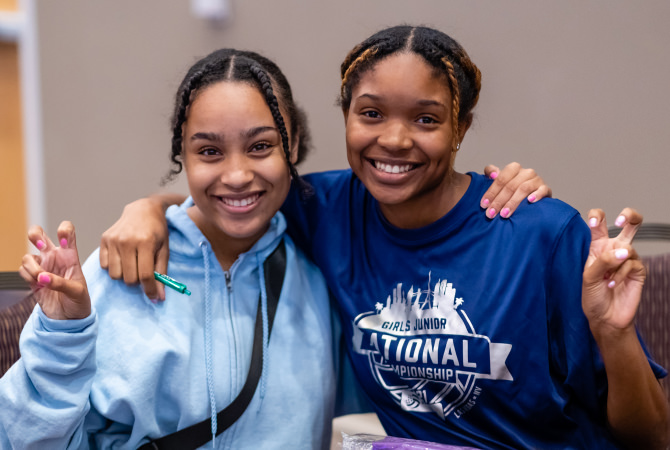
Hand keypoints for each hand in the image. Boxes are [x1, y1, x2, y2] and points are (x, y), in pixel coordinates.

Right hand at [18, 221, 89, 319]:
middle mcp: (54, 258)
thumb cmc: (79, 301)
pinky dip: (27, 275)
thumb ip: (61, 283)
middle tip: (40, 245)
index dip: (64, 230)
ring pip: (28, 256)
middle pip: (39, 235)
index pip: (68, 233)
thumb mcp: (77, 292)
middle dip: (35, 234)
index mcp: (70, 255)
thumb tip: (42, 277)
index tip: (63, 239)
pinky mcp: (32, 279)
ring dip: (32, 266)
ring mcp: (42, 268)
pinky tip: (37, 284)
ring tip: (41, 279)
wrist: (70, 318)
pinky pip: (22, 270)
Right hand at [99, 197, 169, 300]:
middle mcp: (127, 241)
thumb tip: (159, 298)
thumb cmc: (157, 231)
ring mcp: (113, 240)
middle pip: (129, 278)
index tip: (154, 297)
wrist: (143, 210)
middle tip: (143, 271)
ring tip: (133, 264)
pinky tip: (123, 257)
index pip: (145, 275)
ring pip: (115, 275)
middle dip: (138, 281)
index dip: (150, 290)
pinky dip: (114, 267)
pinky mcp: (104, 239)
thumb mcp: (164, 250)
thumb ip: (161, 274)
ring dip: (125, 275)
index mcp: (145, 242)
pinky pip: (105, 266)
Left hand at [481, 162, 552, 217]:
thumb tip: (492, 174)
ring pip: (524, 189)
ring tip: (504, 214)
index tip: (483, 205)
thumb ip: (492, 173)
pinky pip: (543, 190)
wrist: (531, 195)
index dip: (491, 192)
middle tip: (491, 214)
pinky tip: (530, 201)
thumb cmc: (512, 188)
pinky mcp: (546, 189)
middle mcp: (526, 172)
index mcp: (514, 168)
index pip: (501, 179)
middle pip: (510, 186)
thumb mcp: (500, 180)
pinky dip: (537, 195)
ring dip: (513, 202)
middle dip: (499, 201)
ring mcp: (537, 180)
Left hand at [582, 208, 644, 332]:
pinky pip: (631, 264)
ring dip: (614, 265)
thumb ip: (603, 260)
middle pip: (630, 224)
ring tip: (606, 280)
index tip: (593, 221)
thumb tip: (623, 250)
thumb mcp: (589, 276)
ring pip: (627, 248)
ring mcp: (628, 259)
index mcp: (597, 247)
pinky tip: (612, 284)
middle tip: (621, 220)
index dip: (597, 216)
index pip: (599, 224)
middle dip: (630, 215)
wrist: (605, 317)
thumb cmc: (592, 296)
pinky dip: (620, 275)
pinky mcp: (639, 271)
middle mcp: (614, 249)